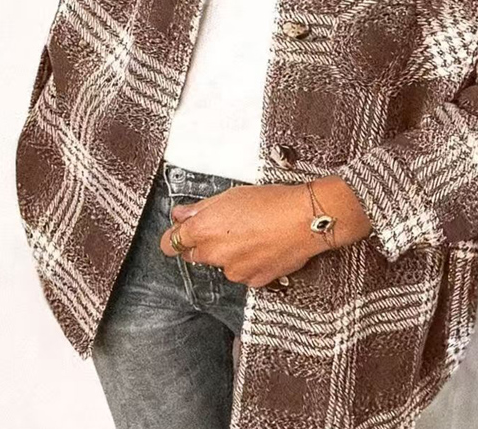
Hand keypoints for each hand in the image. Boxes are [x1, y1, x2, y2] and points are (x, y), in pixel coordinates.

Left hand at [159, 176, 372, 287]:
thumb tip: (181, 214)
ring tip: (253, 233)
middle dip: (204, 243)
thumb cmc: (272, 201)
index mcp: (204, 230)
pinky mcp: (253, 281)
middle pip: (195, 254)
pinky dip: (249, 262)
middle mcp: (215, 254)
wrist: (305, 219)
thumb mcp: (231, 195)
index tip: (179, 233)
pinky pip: (243, 272)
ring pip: (222, 263)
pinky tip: (264, 245)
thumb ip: (200, 208)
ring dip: (230, 253)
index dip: (175, 237)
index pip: (171, 243)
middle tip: (226, 226)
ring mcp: (234, 271)